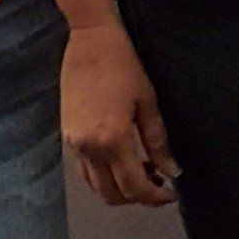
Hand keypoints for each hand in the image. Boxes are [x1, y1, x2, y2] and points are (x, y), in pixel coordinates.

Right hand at [62, 21, 177, 208]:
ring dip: (119, 189)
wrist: (90, 40)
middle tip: (159, 183)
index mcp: (112, 140)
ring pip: (96, 187)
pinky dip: (104, 176)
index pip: (134, 186)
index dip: (155, 196)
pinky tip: (121, 161)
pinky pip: (85, 171)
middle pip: (112, 194)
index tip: (171, 193)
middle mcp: (89, 149)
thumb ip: (158, 141)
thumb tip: (171, 171)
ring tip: (142, 172)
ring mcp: (74, 145)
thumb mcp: (148, 102)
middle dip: (137, 198)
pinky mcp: (67, 137)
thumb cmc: (124, 65)